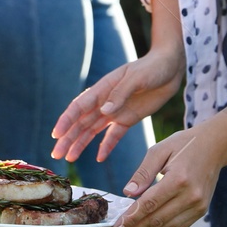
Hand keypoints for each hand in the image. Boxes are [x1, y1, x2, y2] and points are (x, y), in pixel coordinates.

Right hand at [51, 47, 182, 162]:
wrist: (170, 68)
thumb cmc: (152, 67)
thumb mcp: (137, 78)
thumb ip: (120, 94)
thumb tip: (104, 111)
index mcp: (103, 88)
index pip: (79, 107)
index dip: (66, 121)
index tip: (56, 135)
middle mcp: (104, 102)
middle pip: (81, 122)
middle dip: (68, 138)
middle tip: (56, 155)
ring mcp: (115, 111)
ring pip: (92, 130)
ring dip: (80, 144)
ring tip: (69, 158)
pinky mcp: (128, 119)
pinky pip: (113, 135)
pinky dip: (106, 146)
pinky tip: (99, 158)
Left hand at [111, 127, 224, 226]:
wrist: (215, 146)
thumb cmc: (184, 144)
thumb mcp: (159, 150)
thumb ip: (143, 172)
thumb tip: (127, 193)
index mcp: (178, 179)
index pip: (149, 204)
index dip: (131, 218)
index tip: (116, 226)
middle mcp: (191, 196)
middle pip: (157, 220)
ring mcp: (199, 205)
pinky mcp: (202, 210)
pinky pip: (178, 226)